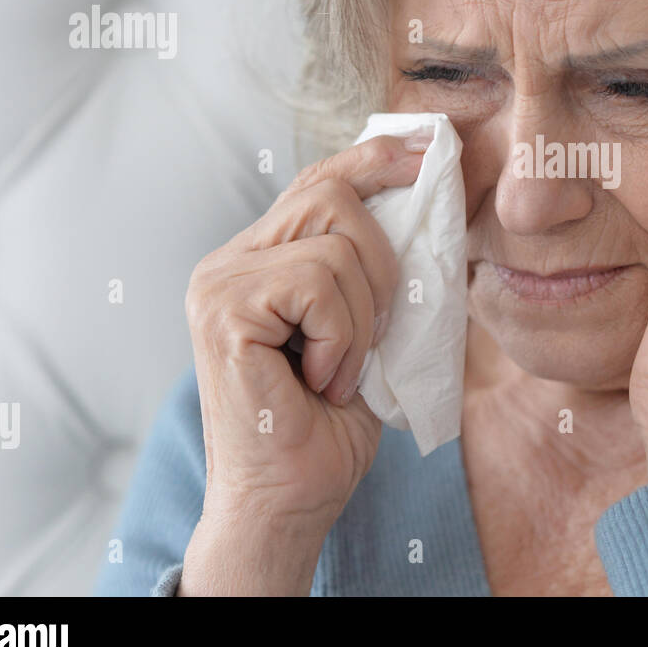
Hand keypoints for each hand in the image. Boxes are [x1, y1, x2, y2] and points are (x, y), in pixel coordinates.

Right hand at [179, 130, 429, 593]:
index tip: (428, 147)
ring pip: (336, 244)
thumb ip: (371, 269)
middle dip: (382, 263)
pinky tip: (318, 381)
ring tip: (337, 371)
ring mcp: (219, 282)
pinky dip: (343, 338)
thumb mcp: (365, 328)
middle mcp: (228, 261)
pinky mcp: (223, 309)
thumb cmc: (328, 425)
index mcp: (258, 260)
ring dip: (362, 318)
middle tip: (377, 329)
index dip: (374, 158)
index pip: (319, 182)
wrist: (291, 500)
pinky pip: (319, 282)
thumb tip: (422, 203)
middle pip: (329, 194)